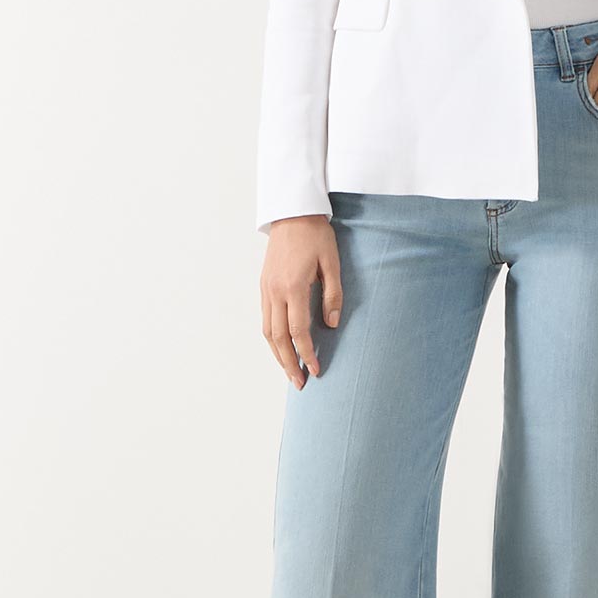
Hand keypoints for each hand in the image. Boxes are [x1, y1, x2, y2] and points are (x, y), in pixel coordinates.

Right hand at [260, 216, 341, 387]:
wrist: (293, 214)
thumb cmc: (316, 236)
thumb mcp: (333, 263)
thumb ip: (333, 294)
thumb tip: (332, 324)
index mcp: (293, 287)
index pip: (298, 331)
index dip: (308, 353)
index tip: (317, 370)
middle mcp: (275, 291)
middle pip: (278, 338)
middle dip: (289, 363)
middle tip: (301, 383)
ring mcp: (266, 289)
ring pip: (267, 332)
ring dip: (278, 355)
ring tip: (290, 372)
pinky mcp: (264, 286)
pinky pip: (265, 320)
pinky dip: (272, 339)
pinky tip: (281, 349)